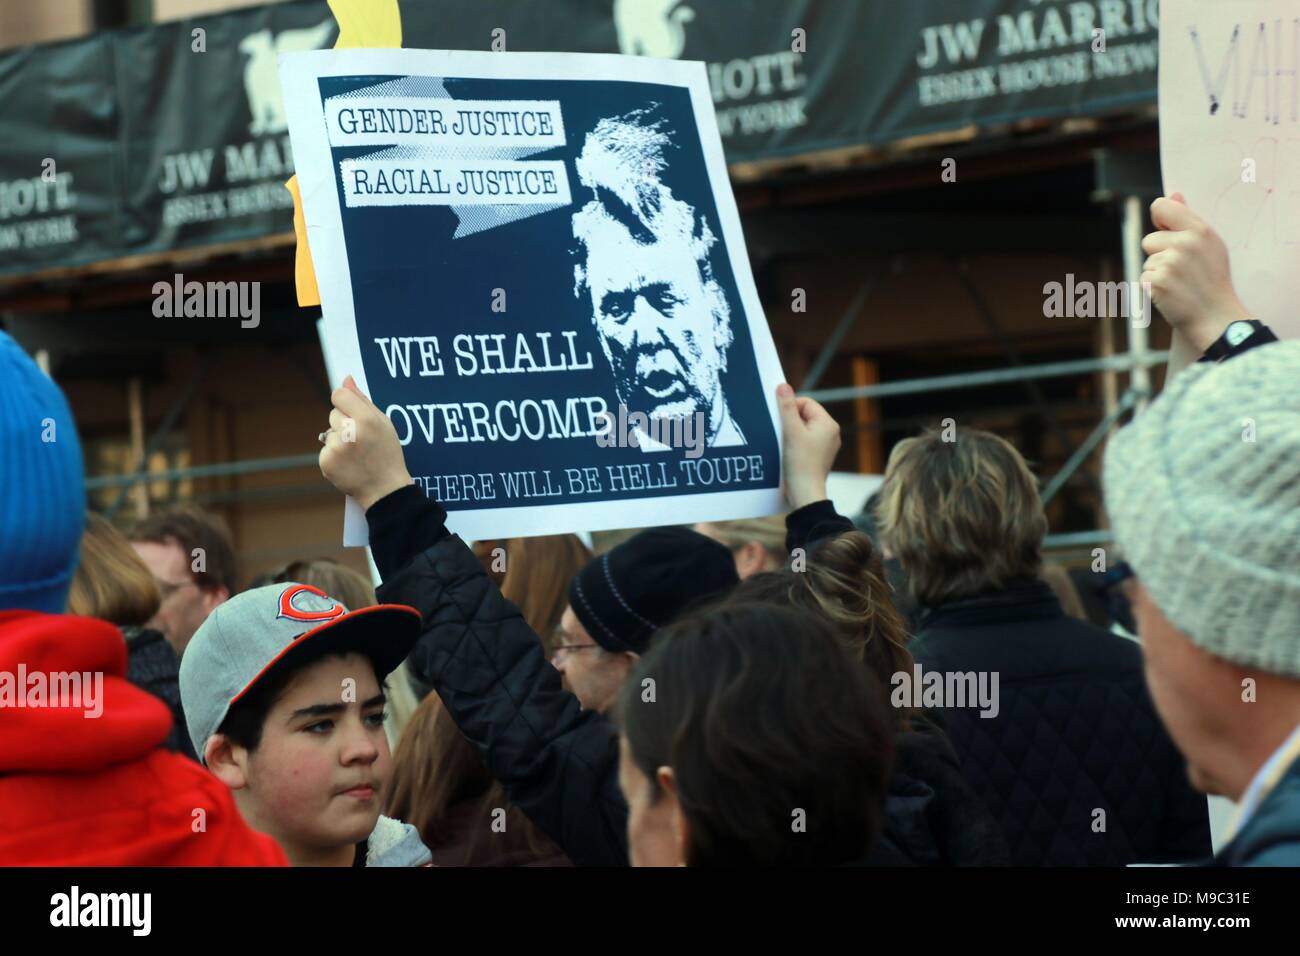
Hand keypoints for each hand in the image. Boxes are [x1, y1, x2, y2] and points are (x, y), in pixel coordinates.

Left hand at [319, 375, 412, 510]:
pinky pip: (325, 448)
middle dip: (344, 423)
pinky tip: (348, 463)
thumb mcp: (384, 424)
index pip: (339, 395)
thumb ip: (363, 400)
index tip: (351, 411)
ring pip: (328, 432)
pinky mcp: (326, 462)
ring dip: (338, 440)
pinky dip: (334, 455)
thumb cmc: (387, 454)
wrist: (385, 490)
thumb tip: (346, 380)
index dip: (345, 401)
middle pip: (333, 414)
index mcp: (368, 420)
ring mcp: (336, 448)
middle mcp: (350, 432)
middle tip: (360, 440)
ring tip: (356, 454)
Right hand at [776, 383, 839, 508]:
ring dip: (790, 434)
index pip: (806, 403)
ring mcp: (826, 446)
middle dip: (789, 422)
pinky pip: (805, 443)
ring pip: (803, 430)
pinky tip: (787, 454)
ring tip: (784, 446)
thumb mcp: (791, 431)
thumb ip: (786, 407)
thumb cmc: (800, 463)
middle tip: (781, 434)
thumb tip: (783, 386)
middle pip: (804, 416)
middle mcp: (830, 433)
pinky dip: (794, 445)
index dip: (790, 408)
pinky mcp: (818, 457)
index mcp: (828, 424)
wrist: (805, 494)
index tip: (780, 422)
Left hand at [1141, 193, 1250, 350]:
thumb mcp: (1209, 245)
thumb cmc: (1212, 280)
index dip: (1159, 218)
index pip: (1162, 206)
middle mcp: (1185, 243)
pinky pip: (1143, 278)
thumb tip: (1173, 195)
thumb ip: (1187, 219)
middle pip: (1149, 240)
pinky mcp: (1156, 281)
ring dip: (1157, 273)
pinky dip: (1153, 288)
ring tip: (1179, 283)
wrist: (1215, 316)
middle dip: (1159, 254)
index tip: (1166, 231)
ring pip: (1147, 261)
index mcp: (1199, 230)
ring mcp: (1170, 262)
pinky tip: (1171, 294)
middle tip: (1181, 270)